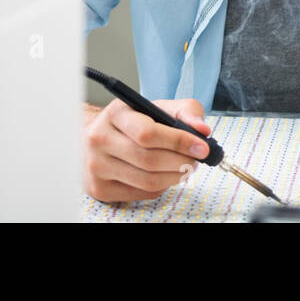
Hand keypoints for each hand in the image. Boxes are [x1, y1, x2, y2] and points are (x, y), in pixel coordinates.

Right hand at [83, 97, 212, 202]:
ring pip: (147, 181)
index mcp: (116, 113)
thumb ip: (185, 112)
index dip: (179, 142)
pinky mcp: (99, 188)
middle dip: (181, 162)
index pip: (148, 133)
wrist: (97, 137)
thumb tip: (202, 130)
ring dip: (174, 177)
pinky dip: (160, 187)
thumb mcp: (157, 107)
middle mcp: (100, 139)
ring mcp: (96, 166)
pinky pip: (140, 193)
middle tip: (195, 160)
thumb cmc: (133, 122)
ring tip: (184, 168)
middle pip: (149, 160)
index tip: (202, 147)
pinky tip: (164, 176)